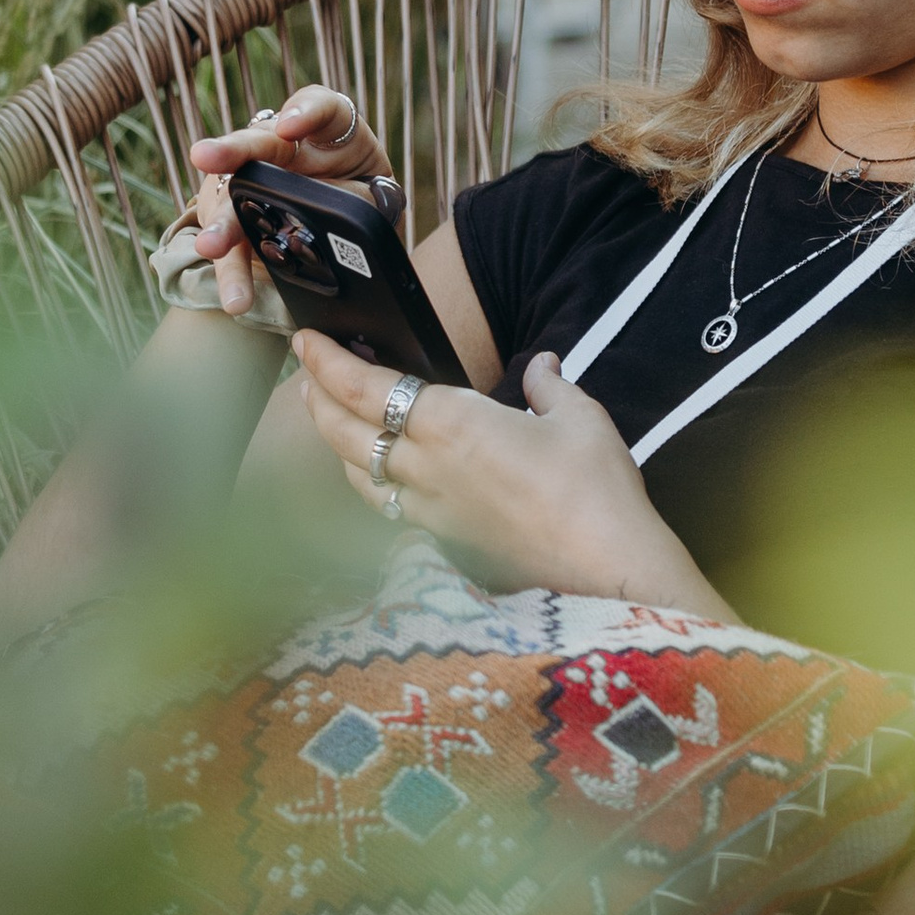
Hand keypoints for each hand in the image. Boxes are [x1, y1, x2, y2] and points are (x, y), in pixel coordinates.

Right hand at [185, 85, 395, 317]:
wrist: (343, 232)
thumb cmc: (358, 198)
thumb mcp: (374, 192)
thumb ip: (367, 200)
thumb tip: (361, 229)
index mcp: (325, 132)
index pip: (320, 107)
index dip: (305, 111)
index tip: (290, 127)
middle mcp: (281, 149)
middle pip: (257, 143)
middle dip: (232, 150)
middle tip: (205, 155)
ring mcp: (252, 184)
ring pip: (233, 198)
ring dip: (222, 223)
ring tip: (212, 244)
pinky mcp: (239, 224)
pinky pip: (234, 248)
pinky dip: (233, 273)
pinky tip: (235, 295)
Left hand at [293, 332, 728, 616]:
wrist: (608, 572)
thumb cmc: (595, 489)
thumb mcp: (579, 416)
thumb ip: (550, 385)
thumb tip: (543, 364)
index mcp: (452, 424)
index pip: (366, 389)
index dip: (327, 363)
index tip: (306, 341)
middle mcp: (428, 469)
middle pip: (345, 434)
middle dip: (317, 399)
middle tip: (305, 373)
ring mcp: (433, 513)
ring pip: (360, 476)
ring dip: (336, 444)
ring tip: (330, 418)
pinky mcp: (447, 545)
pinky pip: (389, 508)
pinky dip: (371, 483)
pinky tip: (380, 475)